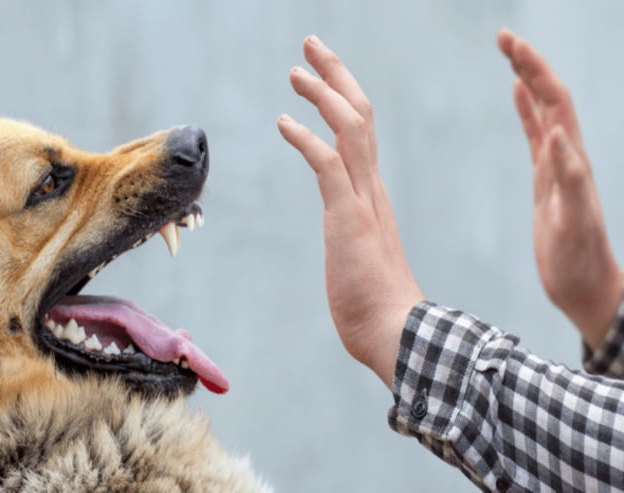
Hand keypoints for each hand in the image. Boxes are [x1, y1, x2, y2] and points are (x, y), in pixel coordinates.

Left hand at [278, 36, 422, 386]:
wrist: (395, 333)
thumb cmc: (377, 305)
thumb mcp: (361, 258)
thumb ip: (355, 238)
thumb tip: (349, 242)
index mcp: (373, 195)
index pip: (361, 133)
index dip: (343, 98)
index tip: (323, 78)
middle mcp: (372, 189)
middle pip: (359, 115)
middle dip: (336, 76)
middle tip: (312, 47)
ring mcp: (363, 201)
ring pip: (350, 128)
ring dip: (323, 95)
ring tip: (295, 71)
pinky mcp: (348, 217)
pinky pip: (328, 165)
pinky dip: (306, 138)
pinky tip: (283, 122)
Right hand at [498, 28, 621, 346]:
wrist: (586, 286)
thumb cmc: (580, 261)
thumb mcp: (573, 223)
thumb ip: (568, 178)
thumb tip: (557, 133)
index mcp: (573, 160)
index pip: (554, 102)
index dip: (534, 70)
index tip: (511, 45)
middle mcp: (567, 155)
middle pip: (548, 97)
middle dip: (528, 63)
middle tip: (502, 37)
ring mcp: (557, 166)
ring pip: (542, 111)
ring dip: (527, 80)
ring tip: (508, 55)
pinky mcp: (546, 179)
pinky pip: (535, 135)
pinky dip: (525, 111)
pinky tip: (516, 98)